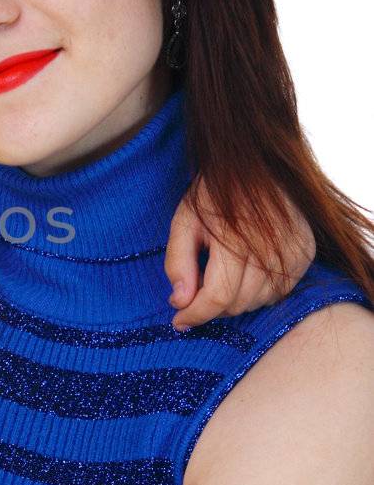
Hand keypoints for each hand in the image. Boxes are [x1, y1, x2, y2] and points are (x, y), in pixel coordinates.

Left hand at [165, 178, 314, 328]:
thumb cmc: (212, 193)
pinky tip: (246, 275)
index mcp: (234, 239)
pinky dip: (260, 293)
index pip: (217, 298)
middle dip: (212, 307)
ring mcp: (293, 250)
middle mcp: (269, 247)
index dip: (195, 315)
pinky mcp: (306, 250)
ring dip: (236, 301)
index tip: (180, 321)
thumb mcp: (184, 220)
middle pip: (238, 304)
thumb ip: (178, 262)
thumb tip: (180, 302)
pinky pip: (281, 291)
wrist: (254, 163)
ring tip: (221, 279)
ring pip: (260, 301)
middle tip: (197, 295)